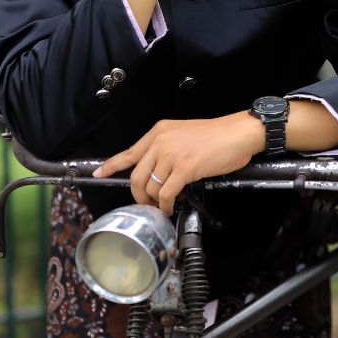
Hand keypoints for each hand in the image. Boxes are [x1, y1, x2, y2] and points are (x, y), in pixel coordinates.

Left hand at [96, 113, 261, 212]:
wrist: (238, 133)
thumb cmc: (216, 136)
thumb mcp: (183, 134)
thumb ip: (165, 148)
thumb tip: (155, 171)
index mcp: (159, 132)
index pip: (129, 152)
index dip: (112, 165)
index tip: (99, 174)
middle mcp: (161, 141)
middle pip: (136, 176)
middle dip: (139, 195)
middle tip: (148, 203)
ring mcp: (172, 154)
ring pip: (150, 187)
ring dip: (156, 201)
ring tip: (165, 204)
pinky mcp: (185, 168)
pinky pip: (166, 193)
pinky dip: (166, 204)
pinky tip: (172, 205)